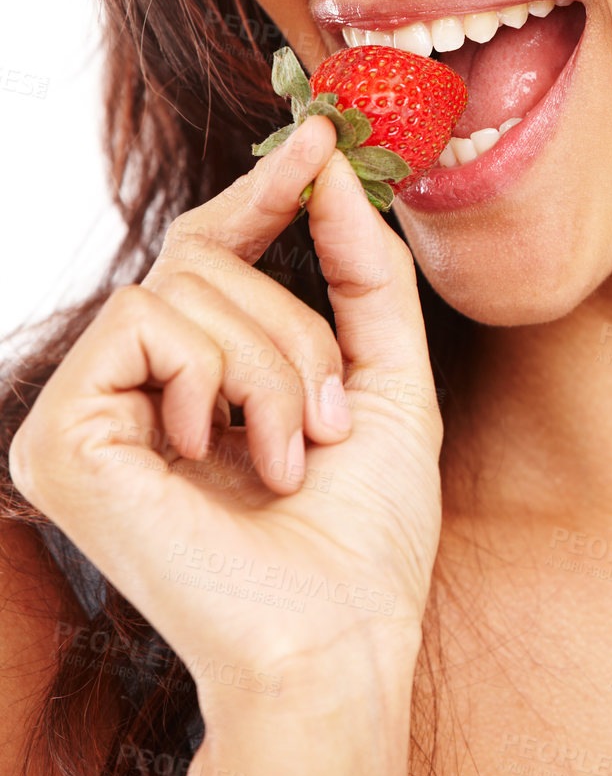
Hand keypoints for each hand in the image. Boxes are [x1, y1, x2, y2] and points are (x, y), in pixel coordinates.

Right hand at [9, 115, 441, 698]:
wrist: (336, 641)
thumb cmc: (365, 537)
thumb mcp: (388, 377)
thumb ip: (362, 268)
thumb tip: (329, 163)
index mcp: (190, 382)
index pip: (207, 251)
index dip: (259, 189)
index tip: (317, 135)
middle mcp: (125, 391)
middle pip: (203, 259)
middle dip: (295, 329)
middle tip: (325, 426)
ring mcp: (82, 414)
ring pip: (181, 283)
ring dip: (271, 364)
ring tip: (287, 458)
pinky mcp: (59, 438)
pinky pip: (143, 319)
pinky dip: (213, 378)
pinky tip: (217, 460)